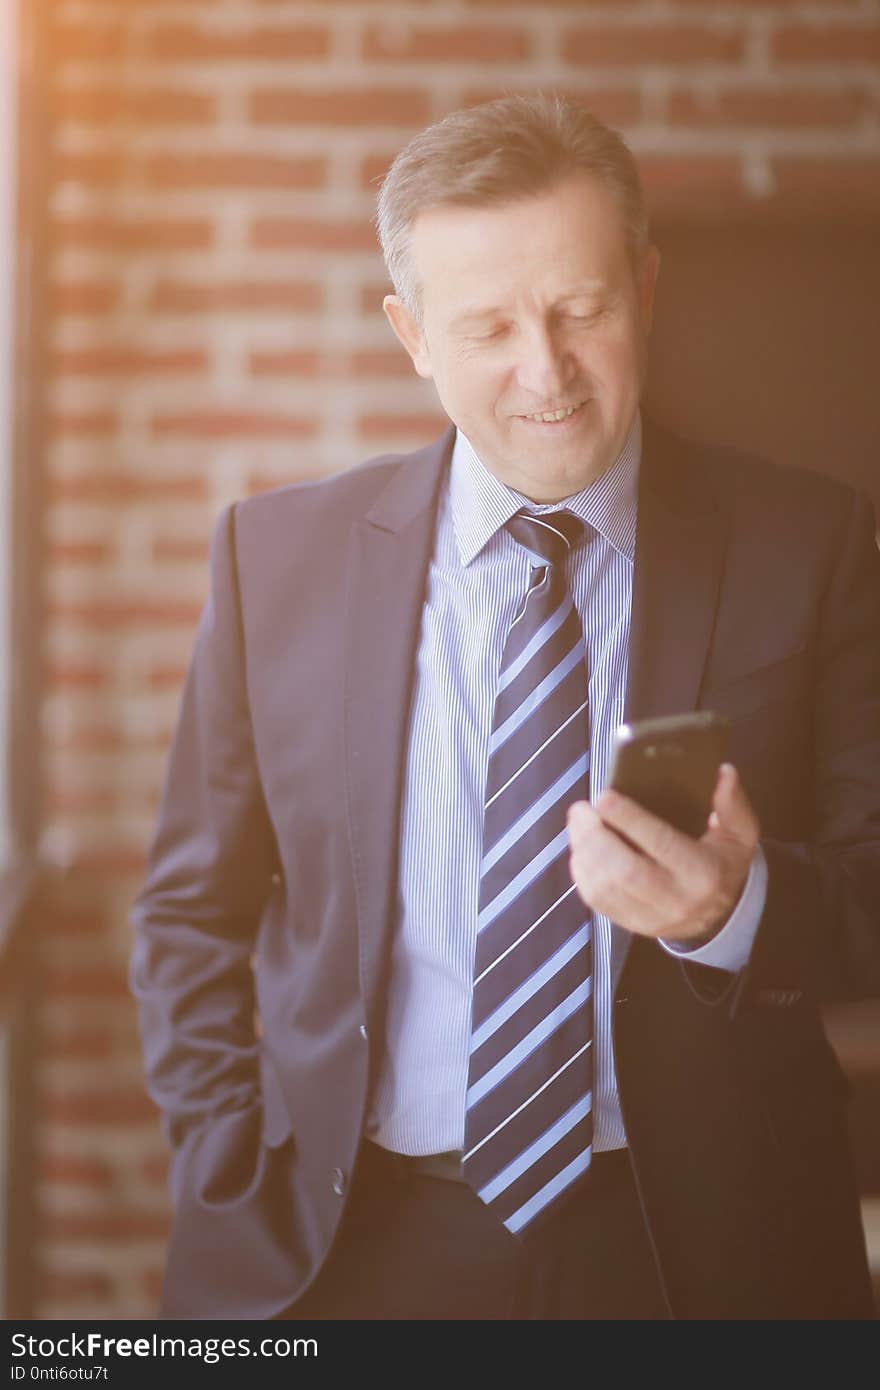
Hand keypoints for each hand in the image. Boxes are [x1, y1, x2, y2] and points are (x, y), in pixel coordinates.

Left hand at [565, 763, 759, 944]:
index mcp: (703, 873)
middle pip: (625, 872)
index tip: (604, 796)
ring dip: (583, 852)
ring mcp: (651, 917)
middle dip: (595, 837)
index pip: (662, 844)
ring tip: (577, 823)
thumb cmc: (724, 864)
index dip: (630, 820)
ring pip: (605, 888)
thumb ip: (732, 804)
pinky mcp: (631, 924)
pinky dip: (581, 873)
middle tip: (581, 809)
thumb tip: (724, 771)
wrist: (722, 917)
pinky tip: (579, 849)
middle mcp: (676, 899)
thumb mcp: (739, 835)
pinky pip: (597, 901)